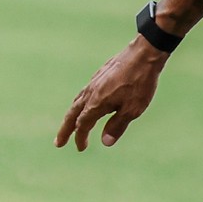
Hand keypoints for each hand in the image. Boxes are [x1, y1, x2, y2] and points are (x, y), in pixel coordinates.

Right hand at [55, 37, 166, 151]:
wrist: (144, 53)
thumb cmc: (140, 82)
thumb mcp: (133, 109)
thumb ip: (117, 125)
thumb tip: (105, 143)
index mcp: (96, 103)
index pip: (82, 125)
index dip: (80, 137)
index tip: (81, 148)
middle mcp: (91, 92)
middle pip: (72, 114)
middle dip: (65, 129)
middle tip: (58, 143)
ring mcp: (94, 82)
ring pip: (77, 101)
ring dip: (72, 115)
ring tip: (70, 125)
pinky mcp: (100, 74)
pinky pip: (84, 92)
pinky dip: (80, 103)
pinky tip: (86, 103)